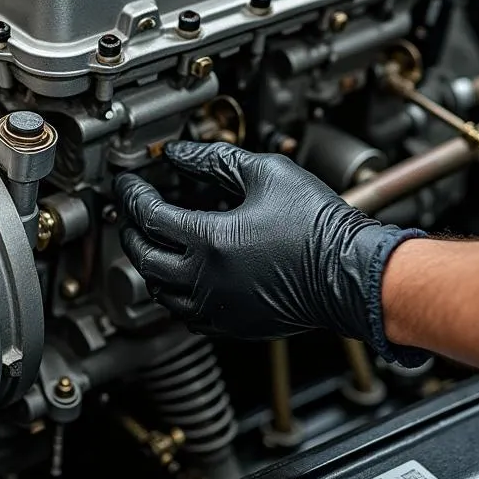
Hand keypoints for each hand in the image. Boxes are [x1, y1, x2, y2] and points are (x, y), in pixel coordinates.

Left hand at [113, 141, 426, 363]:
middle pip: (143, 256)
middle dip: (131, 229)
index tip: (126, 182)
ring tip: (152, 239)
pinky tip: (182, 273)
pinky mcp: (232, 324)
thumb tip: (181, 154)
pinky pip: (184, 313)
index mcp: (209, 241)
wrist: (352, 273)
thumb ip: (214, 160)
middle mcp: (205, 280)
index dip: (131, 194)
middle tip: (131, 208)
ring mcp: (217, 308)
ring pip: (158, 290)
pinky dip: (172, 291)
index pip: (148, 216)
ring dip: (148, 262)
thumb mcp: (266, 173)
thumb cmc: (319, 226)